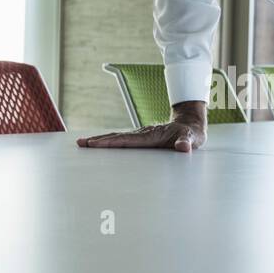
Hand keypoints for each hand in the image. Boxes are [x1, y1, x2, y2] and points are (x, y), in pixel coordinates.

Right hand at [77, 101, 205, 153]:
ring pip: (117, 137)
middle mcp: (143, 133)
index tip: (95, 144)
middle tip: (81, 143)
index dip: (111, 142)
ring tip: (84, 143)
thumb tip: (183, 148)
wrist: (191, 124)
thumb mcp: (193, 139)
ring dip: (101, 140)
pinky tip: (100, 145)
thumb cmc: (191, 134)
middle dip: (98, 140)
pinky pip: (122, 140)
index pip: (127, 140)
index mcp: (152, 135)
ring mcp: (141, 135)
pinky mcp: (141, 138)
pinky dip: (109, 142)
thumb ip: (187, 143)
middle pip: (117, 137)